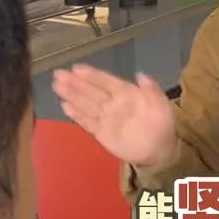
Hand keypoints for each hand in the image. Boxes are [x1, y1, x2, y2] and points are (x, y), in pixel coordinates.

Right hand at [52, 65, 177, 168]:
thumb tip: (140, 74)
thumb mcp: (161, 103)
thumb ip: (151, 88)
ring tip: (57, 86)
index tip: (76, 68)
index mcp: (126, 93)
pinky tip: (65, 107)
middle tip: (58, 74)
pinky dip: (77, 115)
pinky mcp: (102, 133)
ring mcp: (106, 118)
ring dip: (71, 95)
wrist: (160, 150)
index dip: (92, 75)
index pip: (106, 81)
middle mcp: (113, 103)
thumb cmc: (162, 123)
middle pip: (91, 91)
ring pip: (86, 104)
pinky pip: (87, 122)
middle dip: (75, 83)